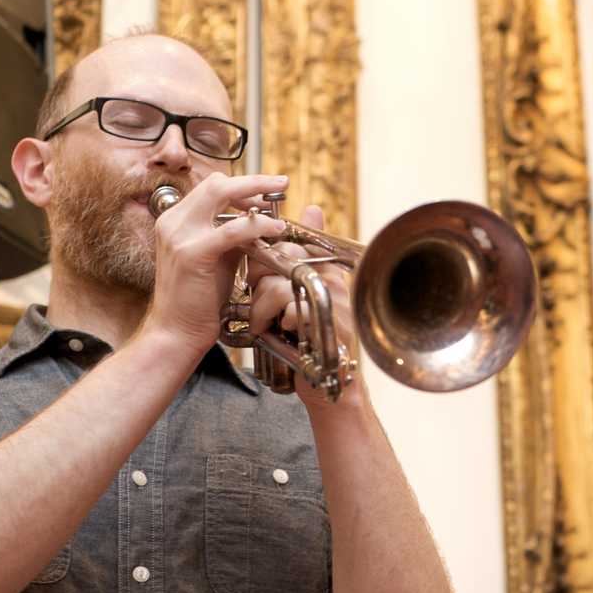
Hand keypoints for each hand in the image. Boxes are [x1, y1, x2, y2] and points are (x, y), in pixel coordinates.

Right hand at [142, 172, 288, 356]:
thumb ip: (232, 237)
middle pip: (216, 182)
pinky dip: (258, 225)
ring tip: (281, 205)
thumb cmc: (198, 300)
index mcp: (176, 220)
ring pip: (221, 194)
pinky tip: (276, 229)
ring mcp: (179, 234)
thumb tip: (258, 221)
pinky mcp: (192, 253)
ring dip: (256, 194)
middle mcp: (173, 221)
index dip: (242, 186)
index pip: (211, 187)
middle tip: (282, 183)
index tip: (267, 194)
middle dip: (253, 180)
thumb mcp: (217, 259)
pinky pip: (232, 229)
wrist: (176, 331)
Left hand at [247, 204, 363, 405]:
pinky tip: (277, 334)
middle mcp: (334, 278)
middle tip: (258, 302)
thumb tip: (312, 209)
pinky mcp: (330, 323)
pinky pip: (289, 310)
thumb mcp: (302, 291)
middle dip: (258, 281)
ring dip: (261, 309)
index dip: (265, 260)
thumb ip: (299, 256)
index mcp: (327, 266)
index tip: (259, 279)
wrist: (330, 382)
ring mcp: (334, 300)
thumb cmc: (310, 337)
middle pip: (282, 258)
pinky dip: (275, 324)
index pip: (289, 242)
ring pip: (278, 286)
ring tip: (262, 324)